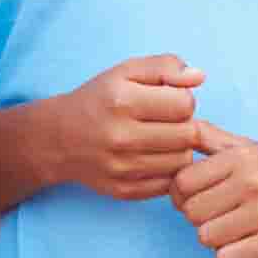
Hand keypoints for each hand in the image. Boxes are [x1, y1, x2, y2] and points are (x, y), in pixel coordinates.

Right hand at [48, 54, 203, 198]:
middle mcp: (121, 137)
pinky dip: (167, 170)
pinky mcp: (124, 191)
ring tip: (159, 138)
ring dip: (178, 149)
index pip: (185, 104)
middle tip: (165, 121)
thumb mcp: (126, 71)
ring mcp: (122, 168)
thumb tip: (199, 77)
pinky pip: (169, 184)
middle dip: (184, 124)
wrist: (57, 139)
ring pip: (183, 161)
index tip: (166, 100)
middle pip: (188, 135)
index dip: (182, 99)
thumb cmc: (99, 100)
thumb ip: (165, 66)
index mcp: (122, 101)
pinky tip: (151, 157)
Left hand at [172, 129, 257, 257]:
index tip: (198, 197)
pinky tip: (246, 245)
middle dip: (200, 217)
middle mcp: (251, 182)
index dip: (182, 194)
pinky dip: (231, 256)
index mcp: (240, 158)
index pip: (181, 182)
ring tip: (236, 229)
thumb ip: (210, 138)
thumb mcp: (250, 147)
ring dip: (216, 239)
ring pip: (206, 238)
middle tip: (221, 214)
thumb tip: (177, 127)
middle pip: (191, 212)